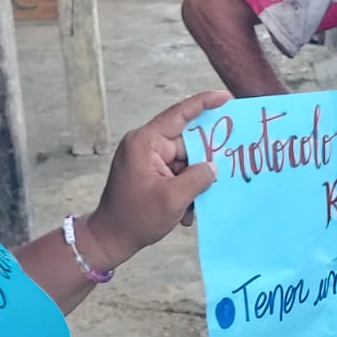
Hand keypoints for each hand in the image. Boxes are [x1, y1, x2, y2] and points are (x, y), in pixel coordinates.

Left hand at [83, 90, 229, 269]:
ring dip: (193, 184)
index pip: (178, 115)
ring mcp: (147, 159)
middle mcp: (145, 145)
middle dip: (203, 163)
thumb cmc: (136, 218)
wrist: (110, 239)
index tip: (226, 97)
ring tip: (193, 206)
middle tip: (225, 170)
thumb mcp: (173, 199)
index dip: (204, 103)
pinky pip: (177, 174)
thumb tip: (213, 167)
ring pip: (185, 162)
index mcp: (145, 142)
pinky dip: (184, 191)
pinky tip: (184, 213)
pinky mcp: (150, 173)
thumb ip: (198, 178)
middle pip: (187, 143)